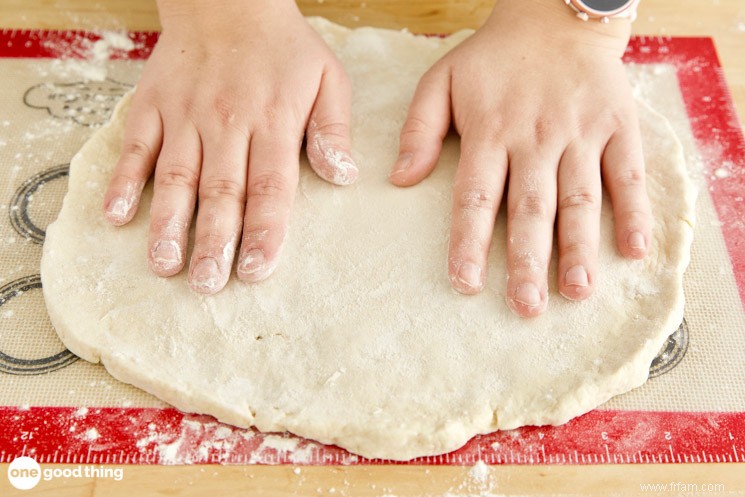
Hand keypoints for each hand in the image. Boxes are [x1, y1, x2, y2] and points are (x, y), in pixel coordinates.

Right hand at [103, 0, 356, 293]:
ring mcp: (185, 116)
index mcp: (272, 123)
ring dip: (167, 223)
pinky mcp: (152, 106)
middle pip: (220, 193)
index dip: (264, 233)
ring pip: (175, 177)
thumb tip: (344, 176)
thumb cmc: (283, 48)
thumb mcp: (326, 79)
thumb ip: (332, 130)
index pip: (270, 189)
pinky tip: (117, 216)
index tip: (257, 271)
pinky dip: (124, 181)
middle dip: (213, 243)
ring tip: (163, 264)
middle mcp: (226, 125)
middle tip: (207, 285)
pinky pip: (136, 147)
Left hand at [390, 0, 650, 316]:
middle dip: (528, 261)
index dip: (469, 243)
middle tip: (526, 307)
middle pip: (530, 208)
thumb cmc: (493, 56)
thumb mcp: (441, 79)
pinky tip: (634, 251)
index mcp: (490, 131)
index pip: (475, 197)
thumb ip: (420, 129)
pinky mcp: (618, 126)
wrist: (556, 14)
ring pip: (579, 198)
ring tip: (577, 292)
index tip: (465, 284)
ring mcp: (581, 133)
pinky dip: (633, 212)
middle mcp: (535, 138)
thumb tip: (400, 179)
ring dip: (579, 247)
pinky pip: (628, 173)